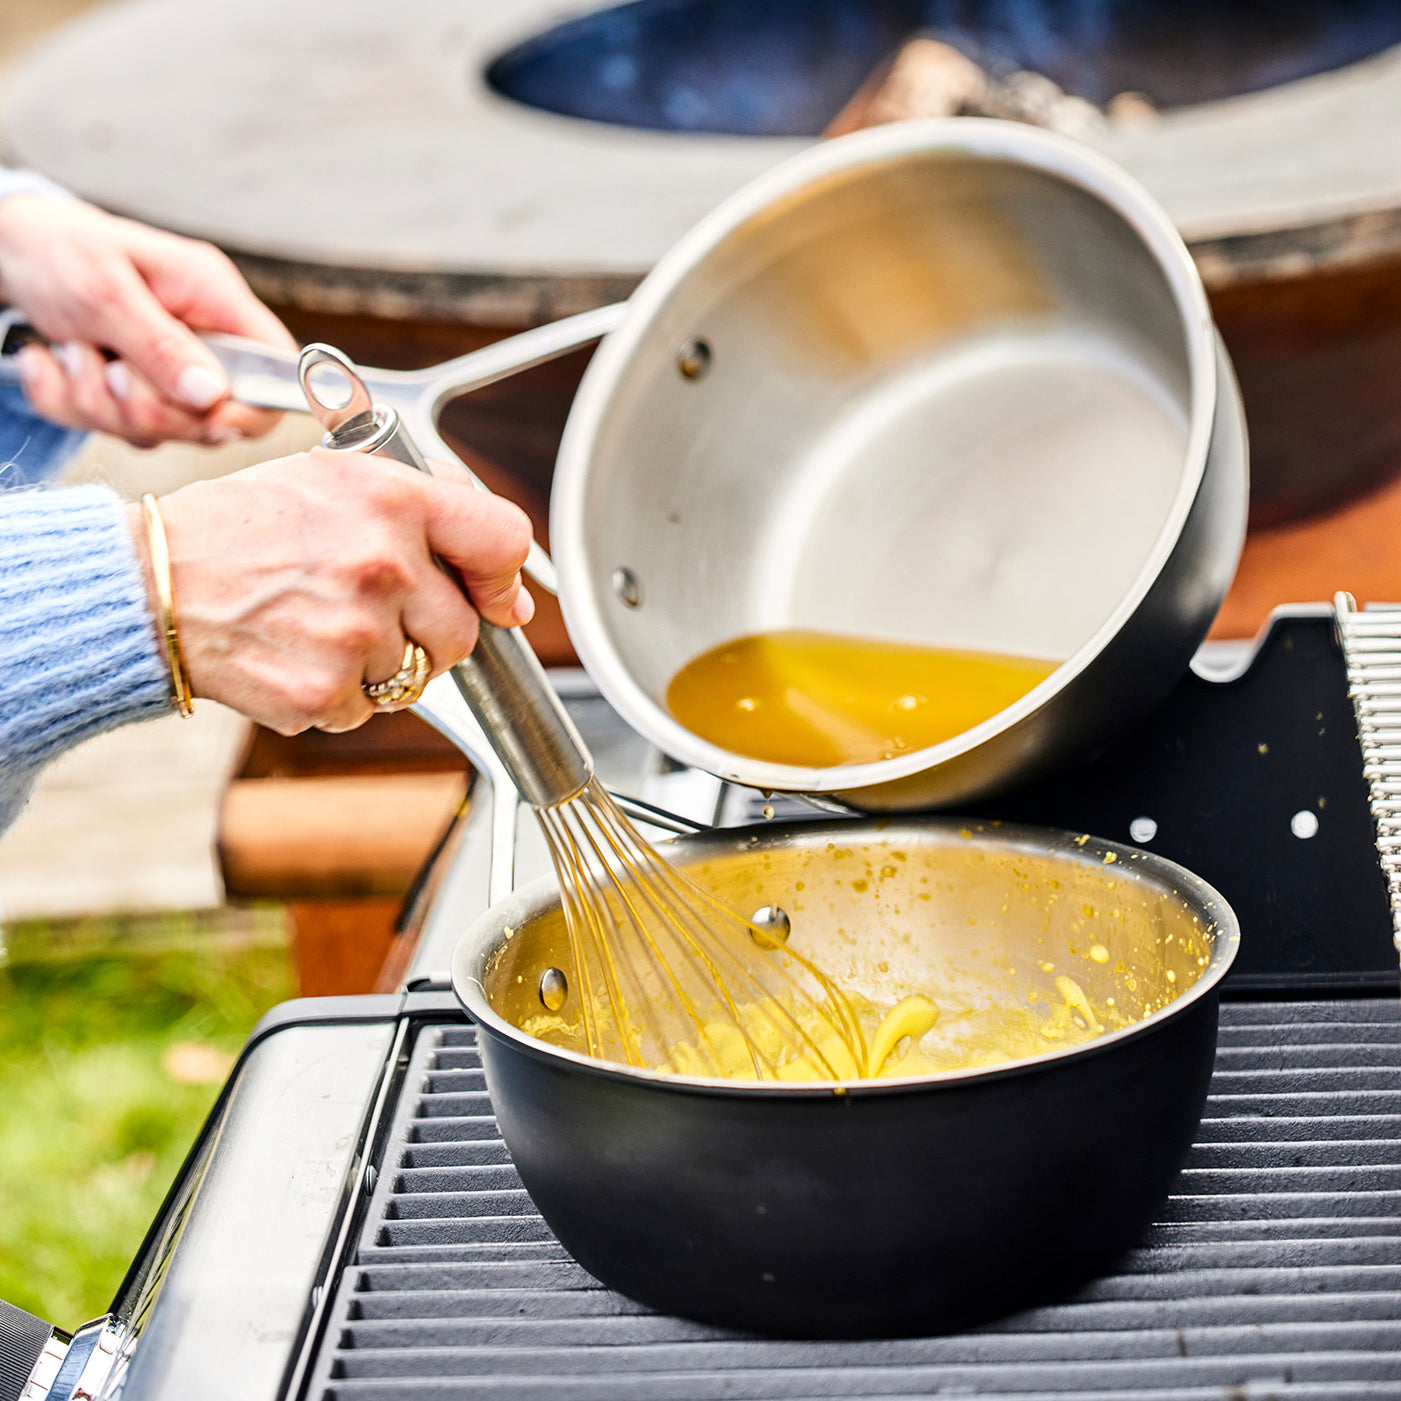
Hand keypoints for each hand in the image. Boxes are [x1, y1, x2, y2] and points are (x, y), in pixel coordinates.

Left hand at [0, 194, 294, 446]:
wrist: (7, 251)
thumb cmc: (58, 248)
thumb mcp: (105, 290)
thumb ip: (160, 346)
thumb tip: (213, 396)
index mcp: (216, 301)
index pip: (277, 370)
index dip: (256, 406)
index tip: (210, 417)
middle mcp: (202, 342)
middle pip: (215, 419)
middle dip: (150, 410)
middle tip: (111, 371)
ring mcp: (167, 374)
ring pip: (158, 431)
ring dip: (98, 403)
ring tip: (70, 350)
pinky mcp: (132, 394)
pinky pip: (110, 429)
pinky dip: (68, 402)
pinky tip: (52, 361)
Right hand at [126, 448, 535, 732]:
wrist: (150, 582)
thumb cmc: (240, 528)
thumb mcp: (334, 478)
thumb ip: (430, 511)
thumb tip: (509, 582)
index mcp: (391, 499)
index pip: (503, 540)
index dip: (502, 576)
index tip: (492, 594)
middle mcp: (380, 564)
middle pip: (463, 631)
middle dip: (427, 631)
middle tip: (368, 609)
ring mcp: (353, 633)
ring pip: (414, 675)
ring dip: (378, 663)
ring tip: (319, 624)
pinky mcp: (323, 690)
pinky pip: (366, 709)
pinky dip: (338, 694)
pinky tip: (296, 652)